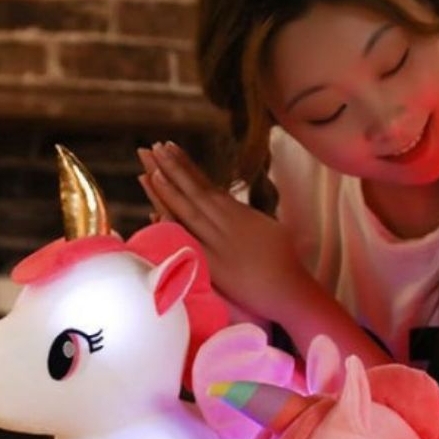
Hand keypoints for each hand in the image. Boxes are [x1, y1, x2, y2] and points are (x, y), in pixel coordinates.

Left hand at [136, 142, 301, 320]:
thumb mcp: (270, 229)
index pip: (206, 185)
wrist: (290, 290)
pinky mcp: (215, 266)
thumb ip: (248, 217)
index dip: (186, 166)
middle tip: (151, 148)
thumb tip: (236, 210)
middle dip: (172, 169)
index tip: (170, 148)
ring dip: (169, 191)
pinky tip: (156, 212)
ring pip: (189, 212)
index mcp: (240, 214)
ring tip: (149, 169)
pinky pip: (190, 244)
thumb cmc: (285, 262)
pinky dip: (174, 228)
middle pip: (194, 192)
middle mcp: (228, 225)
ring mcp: (220, 245)